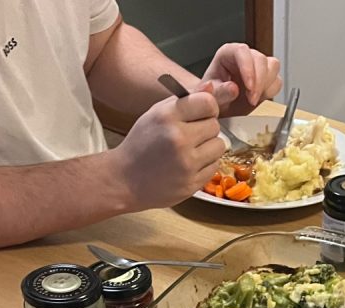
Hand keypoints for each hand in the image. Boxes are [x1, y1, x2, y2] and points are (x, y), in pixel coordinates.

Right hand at [112, 88, 223, 207]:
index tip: (202, 114)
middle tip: (191, 135)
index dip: (208, 108)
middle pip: (215, 125)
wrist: (125, 181)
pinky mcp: (191, 183)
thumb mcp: (156, 114)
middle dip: (206, 128)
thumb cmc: (141, 145)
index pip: (208, 103)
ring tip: (191, 151)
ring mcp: (186, 163)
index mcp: (167, 116)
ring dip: (209, 148)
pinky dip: (206, 165)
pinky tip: (189, 165)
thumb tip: (211, 86)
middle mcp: (178, 139)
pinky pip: (214, 167)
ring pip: (219, 146)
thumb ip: (185, 100)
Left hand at [201, 42, 281, 115]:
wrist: (221, 109)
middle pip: (260, 59)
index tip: (249, 87)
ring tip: (253, 100)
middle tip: (251, 100)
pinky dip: (271, 91)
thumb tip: (233, 88)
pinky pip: (277, 81)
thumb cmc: (214, 98)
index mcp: (228, 54)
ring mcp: (257, 66)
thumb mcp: (211, 97)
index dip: (248, 68)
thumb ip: (220, 93)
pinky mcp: (267, 79)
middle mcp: (244, 57)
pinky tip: (259, 99)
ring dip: (266, 85)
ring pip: (272, 66)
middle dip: (259, 81)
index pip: (242, 51)